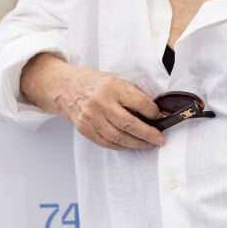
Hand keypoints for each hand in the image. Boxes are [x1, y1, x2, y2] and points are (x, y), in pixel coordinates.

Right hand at [20, 55, 166, 150]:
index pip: (139, 102)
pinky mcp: (85, 129)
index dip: (153, 113)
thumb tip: (154, 112)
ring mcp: (91, 117)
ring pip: (119, 137)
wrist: (66, 87)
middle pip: (129, 124)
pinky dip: (122, 147)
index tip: (160, 117)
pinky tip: (132, 146)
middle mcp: (101, 102)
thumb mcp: (115, 80)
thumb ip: (132, 95)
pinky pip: (107, 143)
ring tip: (149, 145)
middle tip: (160, 139)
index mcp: (112, 86)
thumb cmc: (94, 83)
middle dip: (148, 134)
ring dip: (137, 144)